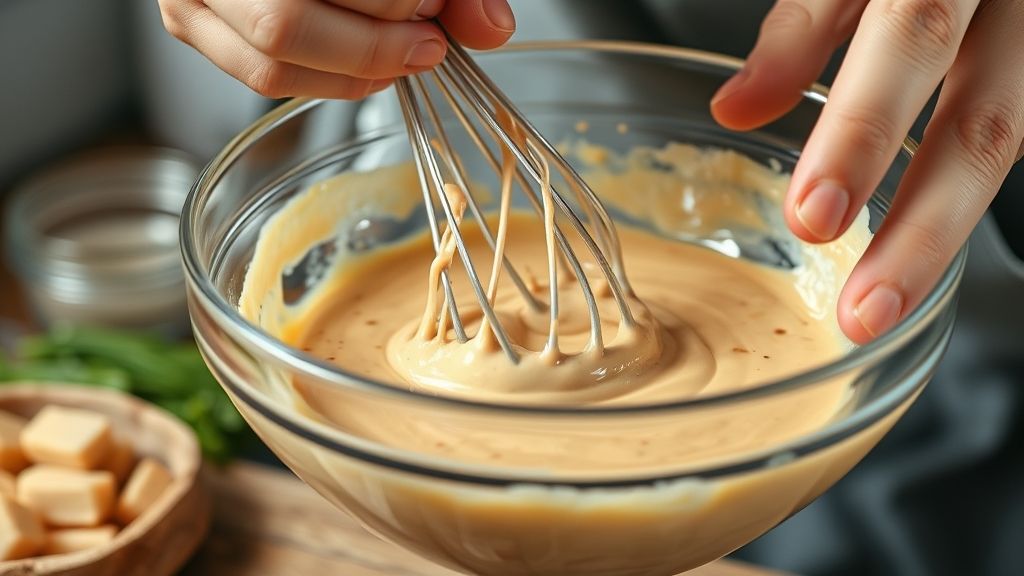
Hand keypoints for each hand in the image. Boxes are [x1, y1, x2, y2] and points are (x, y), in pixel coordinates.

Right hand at [157, 0, 514, 98]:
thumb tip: (492, 28)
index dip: (388, 1)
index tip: (432, 4)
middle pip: (286, 23)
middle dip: (372, 43)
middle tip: (426, 39)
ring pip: (272, 61)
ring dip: (356, 72)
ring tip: (404, 53)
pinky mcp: (191, 23)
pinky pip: (262, 76)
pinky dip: (329, 83)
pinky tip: (370, 70)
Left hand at [711, 0, 1023, 343]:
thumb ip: (804, 26)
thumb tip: (737, 109)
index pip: (906, 39)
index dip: (861, 132)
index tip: (812, 217)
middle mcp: (1010, 2)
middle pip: (985, 121)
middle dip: (921, 225)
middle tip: (864, 306)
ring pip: (1014, 141)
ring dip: (943, 232)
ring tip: (883, 301)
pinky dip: (966, 199)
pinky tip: (919, 249)